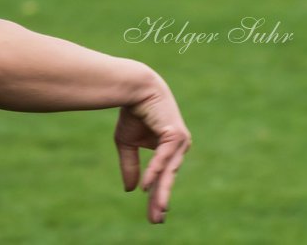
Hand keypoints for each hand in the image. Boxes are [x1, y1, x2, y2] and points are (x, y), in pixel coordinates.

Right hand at [114, 75, 190, 223]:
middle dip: (161, 200)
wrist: (134, 88)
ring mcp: (179, 141)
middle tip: (157, 220)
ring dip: (161, 192)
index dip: (157, 195)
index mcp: (170, 149)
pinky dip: (155, 171)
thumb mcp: (127, 143)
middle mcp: (178, 147)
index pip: (163, 177)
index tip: (154, 215)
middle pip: (168, 178)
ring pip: (168, 172)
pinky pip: (164, 158)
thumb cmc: (133, 112)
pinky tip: (148, 186)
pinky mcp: (176, 134)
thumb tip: (132, 190)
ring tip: (158, 210)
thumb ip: (131, 166)